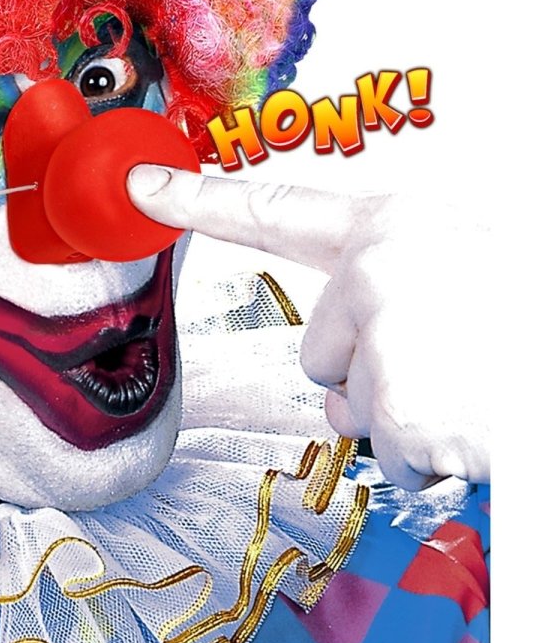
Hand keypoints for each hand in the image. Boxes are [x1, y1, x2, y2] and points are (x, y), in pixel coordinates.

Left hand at [127, 165, 490, 489]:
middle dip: (373, 369)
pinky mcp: (403, 409)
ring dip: (405, 413)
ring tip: (477, 387)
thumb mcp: (470, 260)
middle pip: (320, 348)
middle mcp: (378, 271)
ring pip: (349, 406)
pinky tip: (481, 425)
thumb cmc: (531, 304)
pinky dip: (433, 457)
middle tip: (456, 358)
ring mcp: (387, 338)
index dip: (196, 198)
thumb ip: (394, 276)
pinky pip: (390, 453)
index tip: (141, 184)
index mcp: (396, 226)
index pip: (273, 209)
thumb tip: (349, 318)